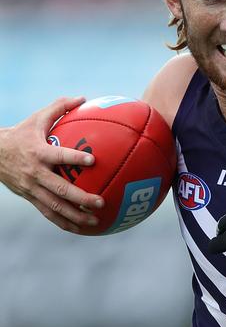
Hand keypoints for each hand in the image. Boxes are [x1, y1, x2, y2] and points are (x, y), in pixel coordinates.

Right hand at [0, 96, 103, 231]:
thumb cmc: (22, 133)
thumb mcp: (37, 118)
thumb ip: (60, 107)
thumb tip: (83, 97)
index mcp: (39, 152)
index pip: (58, 156)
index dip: (74, 157)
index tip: (93, 159)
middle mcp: (36, 173)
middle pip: (59, 189)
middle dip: (81, 197)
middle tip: (101, 201)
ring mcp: (32, 189)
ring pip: (55, 207)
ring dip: (76, 216)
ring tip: (96, 221)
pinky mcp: (31, 198)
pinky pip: (49, 214)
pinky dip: (66, 223)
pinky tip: (83, 228)